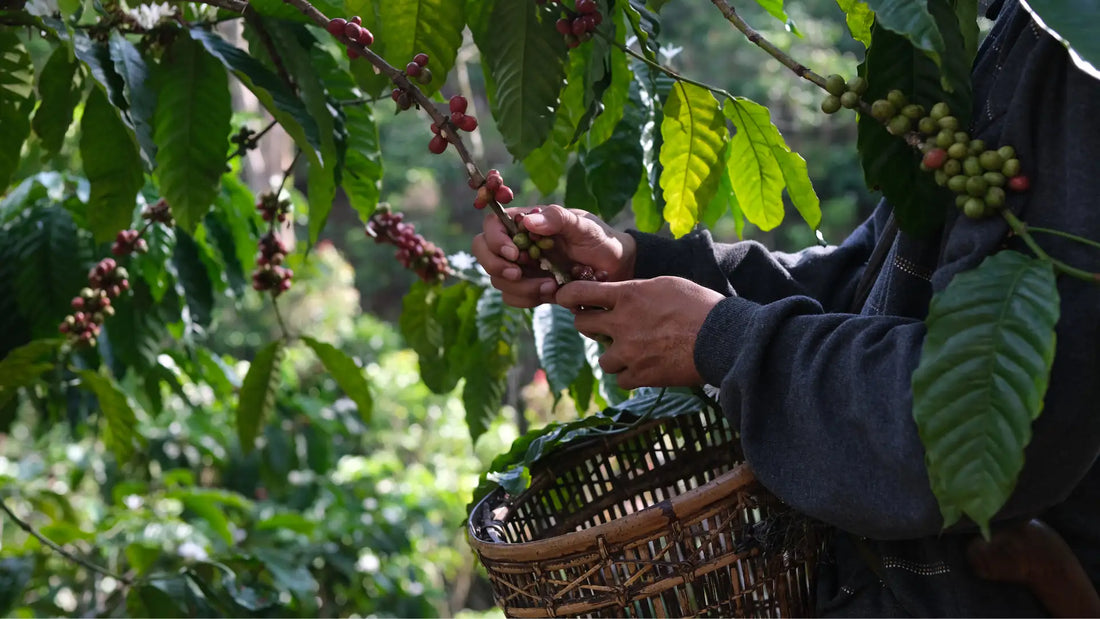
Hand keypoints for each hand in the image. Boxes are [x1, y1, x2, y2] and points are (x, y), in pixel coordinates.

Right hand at [471, 204, 635, 307]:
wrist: (616, 268)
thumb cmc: (600, 238)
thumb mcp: (583, 224)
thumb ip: (557, 219)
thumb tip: (528, 222)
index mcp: (525, 222)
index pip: (491, 226)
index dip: (495, 241)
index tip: (515, 254)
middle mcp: (517, 243)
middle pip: (483, 253)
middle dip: (497, 267)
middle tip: (519, 275)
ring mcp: (522, 267)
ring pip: (498, 280)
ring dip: (520, 288)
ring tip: (551, 286)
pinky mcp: (530, 288)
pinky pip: (512, 298)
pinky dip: (527, 299)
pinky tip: (552, 293)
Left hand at [555, 276, 724, 388]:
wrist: (721, 338)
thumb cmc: (700, 305)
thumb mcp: (666, 284)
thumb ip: (638, 290)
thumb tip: (621, 294)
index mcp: (627, 295)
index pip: (580, 293)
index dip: (567, 296)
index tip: (566, 299)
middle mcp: (621, 323)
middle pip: (582, 325)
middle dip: (590, 325)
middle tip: (604, 327)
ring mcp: (628, 352)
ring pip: (602, 359)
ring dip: (614, 356)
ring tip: (634, 351)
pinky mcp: (640, 375)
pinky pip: (620, 379)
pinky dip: (629, 375)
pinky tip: (644, 367)